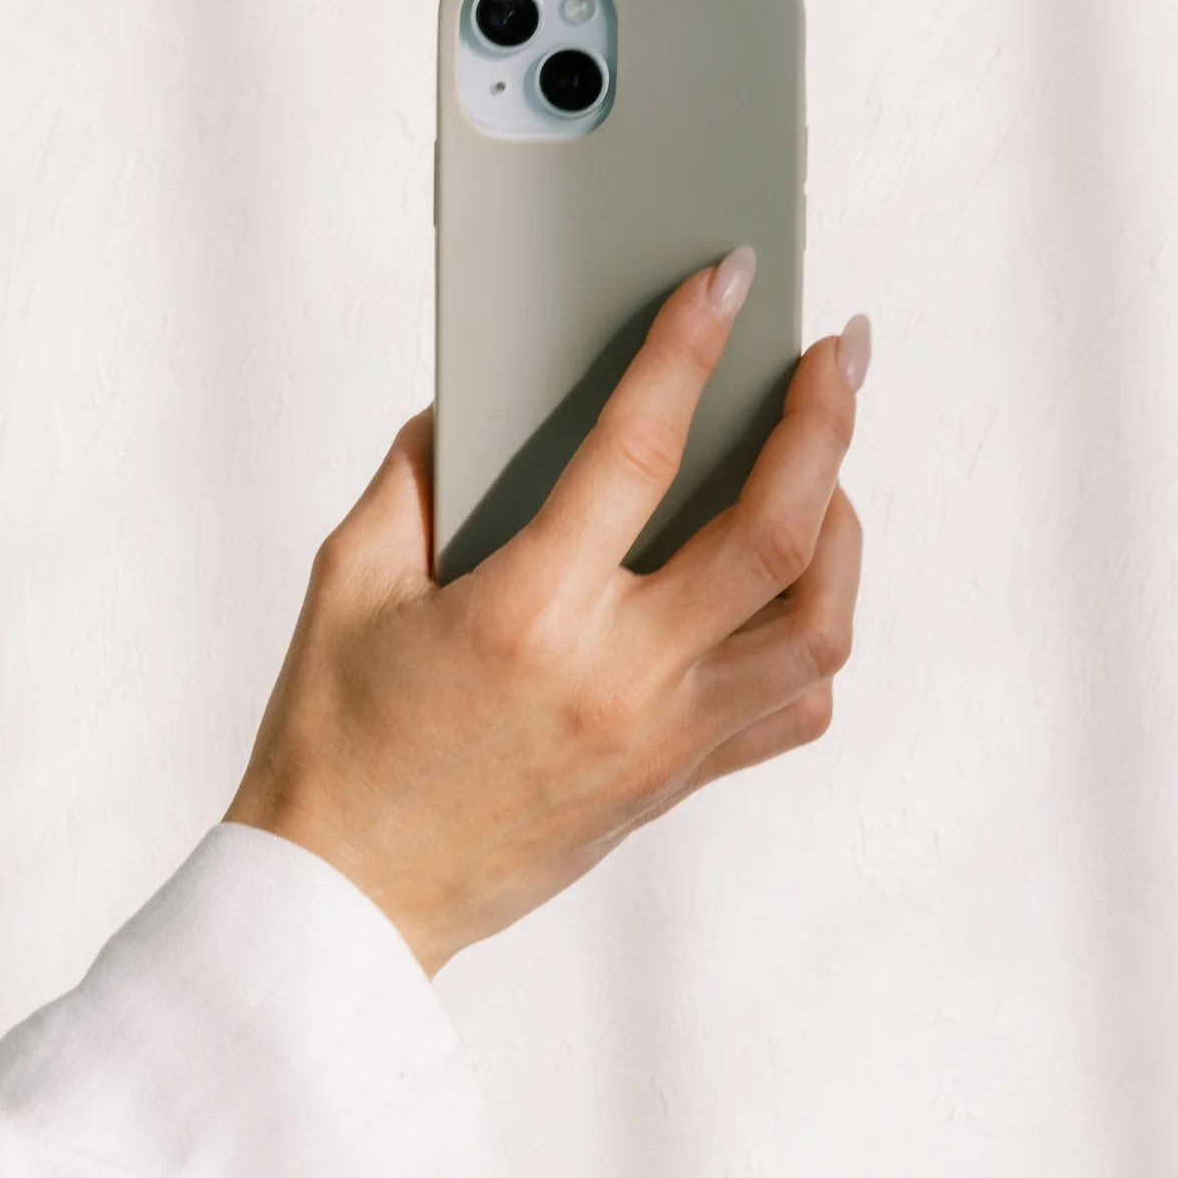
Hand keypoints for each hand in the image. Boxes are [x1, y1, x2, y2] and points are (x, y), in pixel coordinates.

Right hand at [225, 249, 868, 976]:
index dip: (687, 347)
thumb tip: (486, 395)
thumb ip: (417, 473)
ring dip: (844, 528)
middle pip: (777, 534)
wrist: (347, 899)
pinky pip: (792, 709)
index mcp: (526, 614)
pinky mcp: (676, 782)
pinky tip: (795, 586)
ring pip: (818, 627)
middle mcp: (617, 679)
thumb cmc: (333, 740)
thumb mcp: (348, 582)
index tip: (726, 278)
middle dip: (823, 421)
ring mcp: (663, 738)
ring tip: (827, 463)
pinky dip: (815, 636)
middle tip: (834, 352)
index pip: (636, 450)